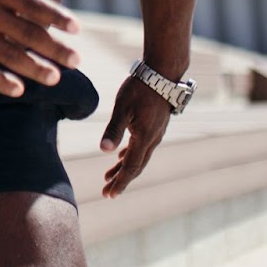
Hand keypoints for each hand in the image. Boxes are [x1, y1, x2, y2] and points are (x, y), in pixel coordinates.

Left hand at [98, 77, 172, 197]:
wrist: (163, 73)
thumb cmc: (140, 88)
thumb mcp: (122, 108)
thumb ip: (113, 130)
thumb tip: (103, 150)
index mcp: (144, 138)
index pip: (131, 167)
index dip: (120, 182)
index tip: (109, 194)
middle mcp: (153, 140)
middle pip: (136, 166)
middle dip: (121, 180)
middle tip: (107, 192)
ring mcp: (156, 133)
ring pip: (139, 157)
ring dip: (125, 168)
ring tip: (109, 176)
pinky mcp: (156, 125)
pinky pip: (143, 147)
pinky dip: (131, 155)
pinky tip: (122, 156)